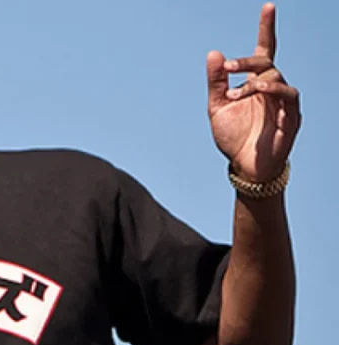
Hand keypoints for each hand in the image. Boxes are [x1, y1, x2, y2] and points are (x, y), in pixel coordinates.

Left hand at [207, 3, 300, 181]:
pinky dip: (274, 90)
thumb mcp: (217, 107)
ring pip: (275, 77)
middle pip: (265, 63)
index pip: (264, 50)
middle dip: (246, 62)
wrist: (244, 167)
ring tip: (235, 93)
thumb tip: (214, 53)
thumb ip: (216, 82)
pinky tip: (259, 90)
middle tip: (227, 68)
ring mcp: (283, 101)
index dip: (267, 28)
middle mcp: (271, 88)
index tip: (269, 6)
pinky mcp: (291, 116)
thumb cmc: (233, 136)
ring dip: (254, 81)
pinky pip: (288, 96)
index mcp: (255, 82)